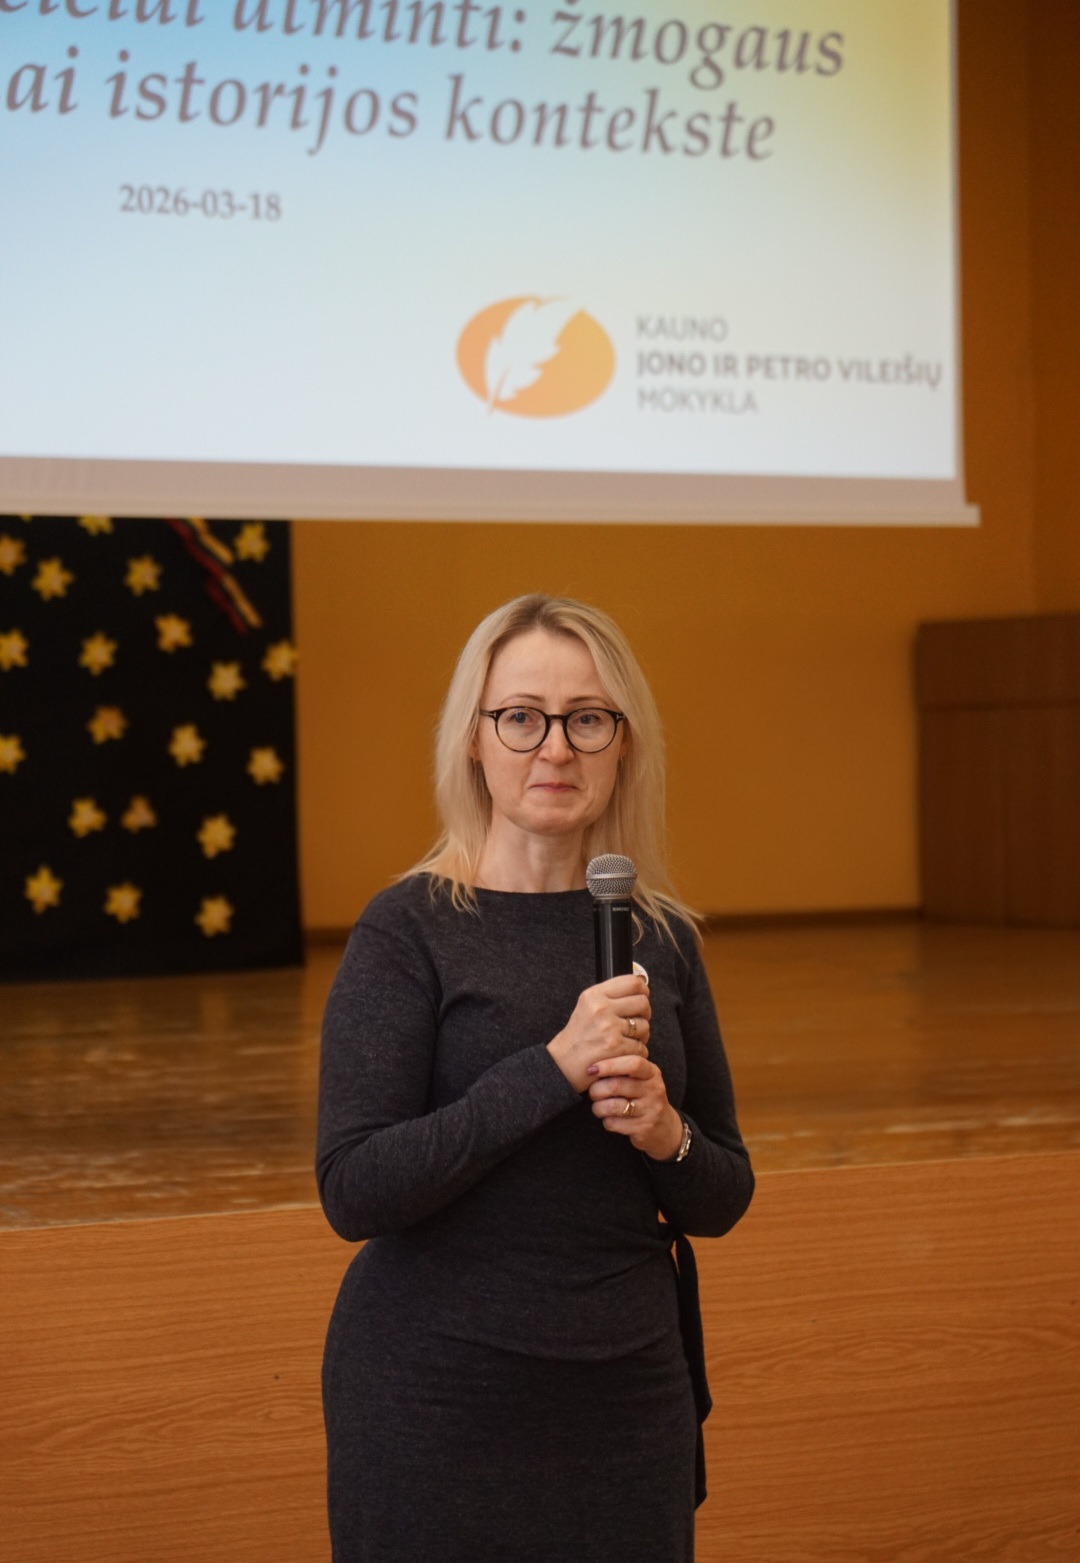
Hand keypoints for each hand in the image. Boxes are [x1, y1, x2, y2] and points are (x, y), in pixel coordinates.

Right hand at [547, 975, 650, 1092]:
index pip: (632, 982)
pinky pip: (641, 1047)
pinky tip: (624, 1052)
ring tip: (627, 1039)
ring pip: (645, 1026)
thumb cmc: (579, 1036)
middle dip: (644, 1014)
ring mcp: (609, 1028)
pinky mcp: (616, 1047)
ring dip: (641, 1035)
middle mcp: (601, 1009)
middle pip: (643, 1003)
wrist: (563, 1063)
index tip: (642, 996)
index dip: (643, 990)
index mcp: (594, 995)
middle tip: (635, 1021)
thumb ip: (611, 996)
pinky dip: (637, 1052)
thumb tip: (641, 986)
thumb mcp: (588, 1006)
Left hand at [587, 1054, 683, 1160]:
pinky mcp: (644, 1128)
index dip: (609, 1065)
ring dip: (598, 1107)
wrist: (664, 1127)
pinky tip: (609, 1119)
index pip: (633, 1063)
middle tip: (592, 1092)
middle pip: (616, 1085)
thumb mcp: (641, 1078)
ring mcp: (651, 1110)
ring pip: (612, 1106)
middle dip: (596, 1089)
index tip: (591, 1069)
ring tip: (597, 1107)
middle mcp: (654, 1089)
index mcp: (652, 1073)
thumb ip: (623, 1067)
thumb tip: (593, 1061)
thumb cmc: (643, 1096)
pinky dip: (606, 1121)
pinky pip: (614, 1123)